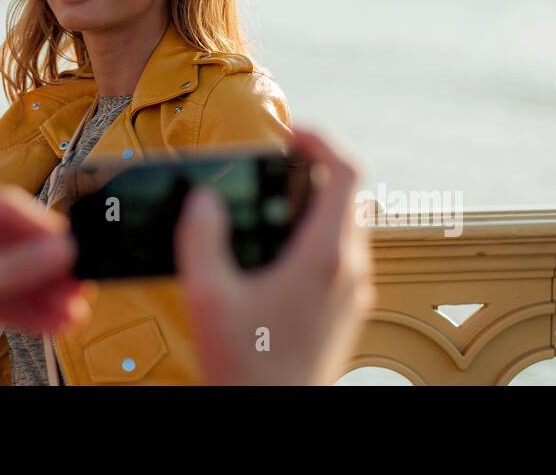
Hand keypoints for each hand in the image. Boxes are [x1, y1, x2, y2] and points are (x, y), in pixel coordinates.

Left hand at [0, 190, 86, 384]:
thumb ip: (12, 268)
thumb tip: (58, 249)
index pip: (2, 208)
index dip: (39, 227)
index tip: (69, 246)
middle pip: (14, 243)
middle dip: (46, 267)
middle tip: (78, 283)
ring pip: (15, 274)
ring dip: (44, 293)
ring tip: (73, 309)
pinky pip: (7, 298)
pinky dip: (30, 310)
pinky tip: (55, 321)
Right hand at [174, 127, 373, 384]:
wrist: (274, 421)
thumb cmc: (251, 370)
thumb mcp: (210, 296)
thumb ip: (203, 238)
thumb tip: (204, 200)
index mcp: (325, 257)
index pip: (345, 173)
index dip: (319, 140)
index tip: (290, 134)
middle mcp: (350, 271)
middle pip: (346, 197)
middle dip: (309, 172)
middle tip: (272, 167)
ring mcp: (352, 293)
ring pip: (345, 227)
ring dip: (311, 205)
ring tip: (268, 207)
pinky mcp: (345, 312)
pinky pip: (340, 255)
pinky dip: (313, 236)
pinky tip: (274, 253)